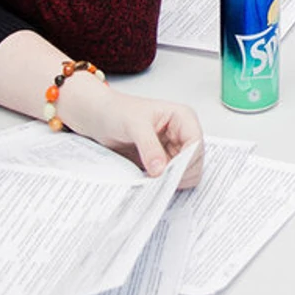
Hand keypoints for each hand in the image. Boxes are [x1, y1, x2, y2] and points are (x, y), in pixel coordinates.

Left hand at [50, 76, 206, 188]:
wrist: (99, 118)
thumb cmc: (117, 111)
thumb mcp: (133, 125)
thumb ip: (149, 146)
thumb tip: (160, 169)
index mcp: (182, 118)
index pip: (196, 143)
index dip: (187, 160)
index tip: (169, 173)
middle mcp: (182, 134)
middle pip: (194, 162)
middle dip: (178, 173)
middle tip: (156, 180)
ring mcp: (173, 149)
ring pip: (184, 173)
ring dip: (169, 180)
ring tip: (149, 179)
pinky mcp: (163, 162)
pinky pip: (170, 179)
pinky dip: (161, 184)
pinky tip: (147, 180)